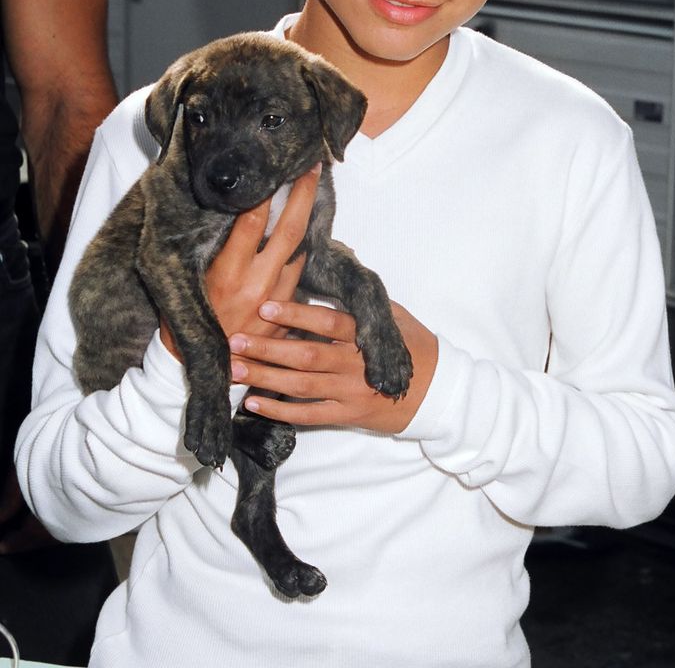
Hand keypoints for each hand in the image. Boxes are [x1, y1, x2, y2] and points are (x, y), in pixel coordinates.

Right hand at [159, 164, 320, 357]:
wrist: (202, 372)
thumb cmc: (186, 319)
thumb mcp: (190, 280)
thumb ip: (212, 250)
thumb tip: (227, 212)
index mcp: (228, 274)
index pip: (253, 221)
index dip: (267, 191)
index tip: (277, 166)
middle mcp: (258, 285)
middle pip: (290, 230)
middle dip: (304, 195)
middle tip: (313, 167)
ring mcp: (277, 302)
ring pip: (300, 253)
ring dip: (307, 224)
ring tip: (310, 196)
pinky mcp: (287, 316)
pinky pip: (298, 277)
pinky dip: (299, 255)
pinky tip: (302, 238)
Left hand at [228, 299, 437, 433]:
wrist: (437, 392)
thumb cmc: (412, 346)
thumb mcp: (394, 315)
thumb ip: (361, 299)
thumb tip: (338, 261)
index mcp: (365, 336)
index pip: (327, 323)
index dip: (296, 315)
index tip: (266, 306)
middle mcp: (354, 365)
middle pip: (306, 355)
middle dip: (267, 347)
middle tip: (234, 339)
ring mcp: (350, 394)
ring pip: (301, 386)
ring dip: (265, 377)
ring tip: (234, 369)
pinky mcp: (347, 416)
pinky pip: (309, 416)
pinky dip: (280, 411)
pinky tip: (253, 403)